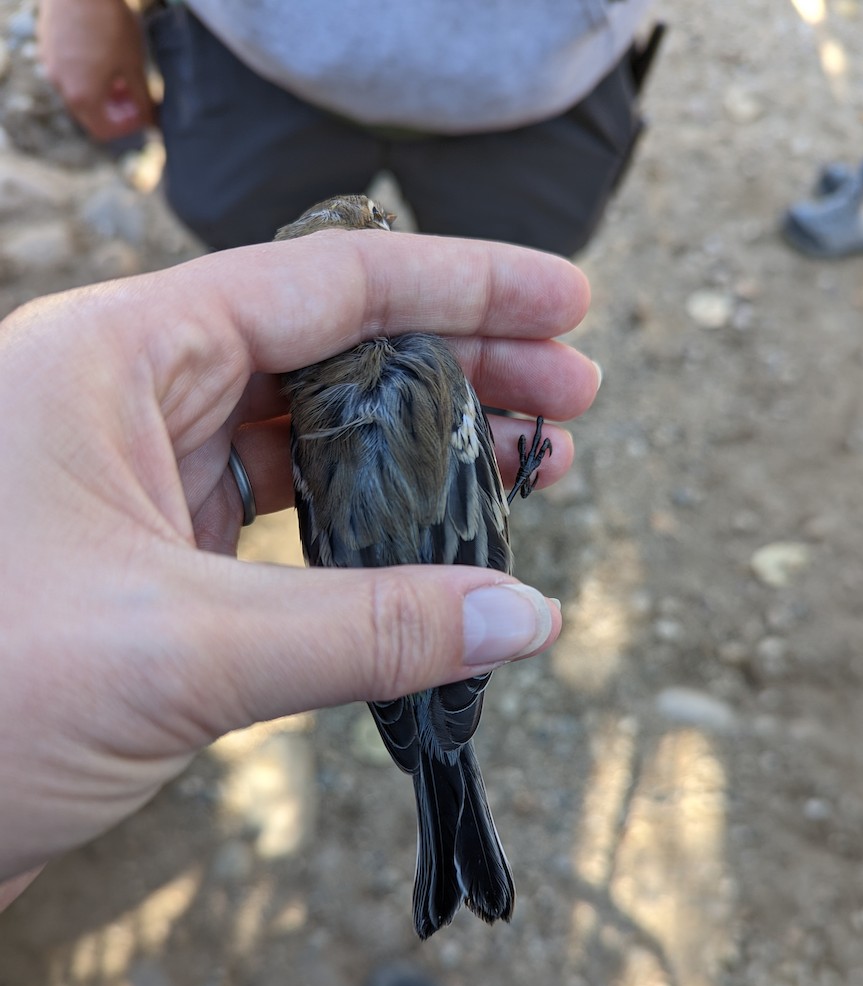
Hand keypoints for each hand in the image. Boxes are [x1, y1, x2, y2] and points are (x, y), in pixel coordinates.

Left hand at [0, 231, 596, 889]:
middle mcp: (130, 399)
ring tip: (529, 472)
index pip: (324, 284)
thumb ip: (365, 629)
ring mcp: (141, 480)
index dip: (462, 289)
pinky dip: (363, 532)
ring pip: (311, 439)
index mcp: (117, 358)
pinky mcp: (153, 560)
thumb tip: (525, 616)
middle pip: (331, 354)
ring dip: (419, 456)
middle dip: (461, 373)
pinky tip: (429, 549)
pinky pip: (283, 520)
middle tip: (572, 402)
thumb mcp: (180, 650)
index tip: (565, 308)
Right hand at [38, 0, 154, 140]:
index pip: (104, 131)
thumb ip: (142, 98)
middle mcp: (62, 86)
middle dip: (114, 112)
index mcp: (83, 97)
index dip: (126, 128)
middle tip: (134, 97)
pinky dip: (86, 76)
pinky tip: (102, 57)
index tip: (142, 113)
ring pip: (78, 94)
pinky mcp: (47, 48)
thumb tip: (152, 120)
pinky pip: (67, 73)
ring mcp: (51, 66)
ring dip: (101, 94)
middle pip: (90, 115)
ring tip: (120, 75)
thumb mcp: (133, 66)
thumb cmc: (110, 24)